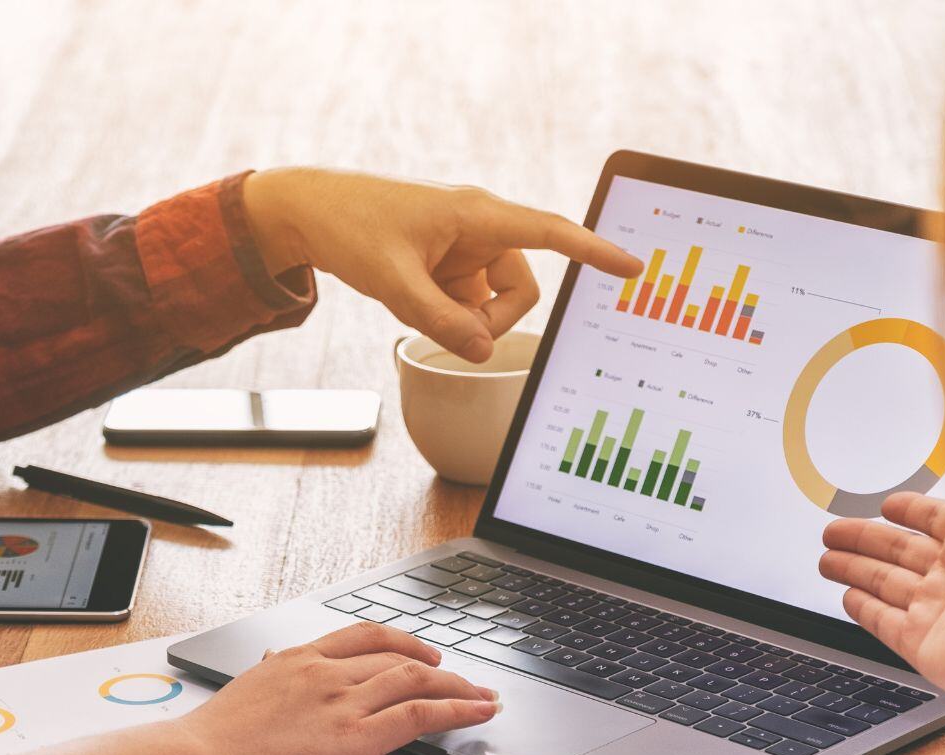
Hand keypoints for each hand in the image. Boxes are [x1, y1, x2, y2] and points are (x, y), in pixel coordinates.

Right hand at [181, 622, 499, 754]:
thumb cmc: (213, 738)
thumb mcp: (245, 689)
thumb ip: (270, 673)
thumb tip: (272, 660)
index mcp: (299, 657)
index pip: (364, 636)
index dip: (403, 642)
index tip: (423, 654)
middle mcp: (327, 671)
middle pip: (399, 658)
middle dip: (441, 669)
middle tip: (467, 680)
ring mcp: (342, 701)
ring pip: (417, 681)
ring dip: (461, 687)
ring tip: (486, 698)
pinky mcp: (354, 737)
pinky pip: (419, 715)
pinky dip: (457, 710)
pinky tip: (478, 713)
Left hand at [242, 168, 643, 362]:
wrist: (311, 212)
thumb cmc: (352, 228)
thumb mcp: (395, 283)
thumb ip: (440, 322)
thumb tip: (482, 351)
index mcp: (477, 214)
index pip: (552, 232)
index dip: (594, 251)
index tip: (633, 267)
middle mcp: (480, 226)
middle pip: (520, 289)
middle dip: (493, 320)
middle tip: (452, 332)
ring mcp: (464, 246)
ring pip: (493, 301)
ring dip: (465, 320)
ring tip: (417, 308)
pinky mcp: (449, 262)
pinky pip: (468, 302)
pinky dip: (447, 314)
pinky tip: (411, 301)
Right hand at [819, 490, 944, 700]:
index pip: (934, 521)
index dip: (909, 510)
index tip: (887, 504)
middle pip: (900, 552)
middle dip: (864, 540)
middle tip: (834, 531)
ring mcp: (941, 612)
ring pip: (886, 586)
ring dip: (855, 571)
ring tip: (826, 561)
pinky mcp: (924, 644)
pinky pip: (886, 624)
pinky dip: (865, 611)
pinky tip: (848, 598)